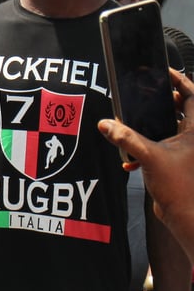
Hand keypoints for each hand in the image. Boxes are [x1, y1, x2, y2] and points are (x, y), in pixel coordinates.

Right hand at [99, 69, 193, 232]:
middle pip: (182, 109)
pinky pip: (162, 146)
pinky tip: (131, 159)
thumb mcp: (149, 157)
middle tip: (145, 98)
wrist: (186, 217)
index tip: (164, 73)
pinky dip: (147, 148)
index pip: (192, 96)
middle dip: (162, 103)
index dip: (180, 82)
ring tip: (135, 125)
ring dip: (152, 127)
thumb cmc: (180, 187)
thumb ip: (126, 139)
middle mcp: (192, 138)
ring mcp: (186, 151)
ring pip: (171, 128)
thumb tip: (106, 124)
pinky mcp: (177, 163)